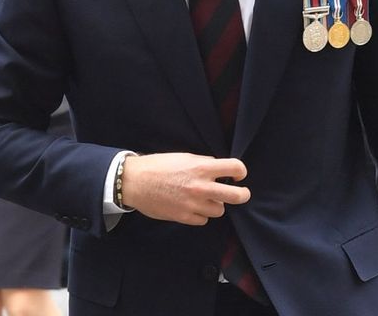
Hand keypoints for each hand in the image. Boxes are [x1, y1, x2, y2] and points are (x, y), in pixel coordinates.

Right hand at [119, 152, 249, 224]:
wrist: (134, 182)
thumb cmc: (156, 166)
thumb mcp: (182, 157)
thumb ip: (202, 164)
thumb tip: (217, 170)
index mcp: (201, 168)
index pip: (235, 167)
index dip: (241, 171)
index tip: (238, 175)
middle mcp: (201, 187)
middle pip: (236, 196)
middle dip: (242, 194)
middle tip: (241, 193)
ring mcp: (193, 204)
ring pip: (219, 210)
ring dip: (215, 204)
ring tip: (205, 199)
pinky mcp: (184, 217)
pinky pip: (203, 220)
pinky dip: (200, 214)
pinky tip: (192, 207)